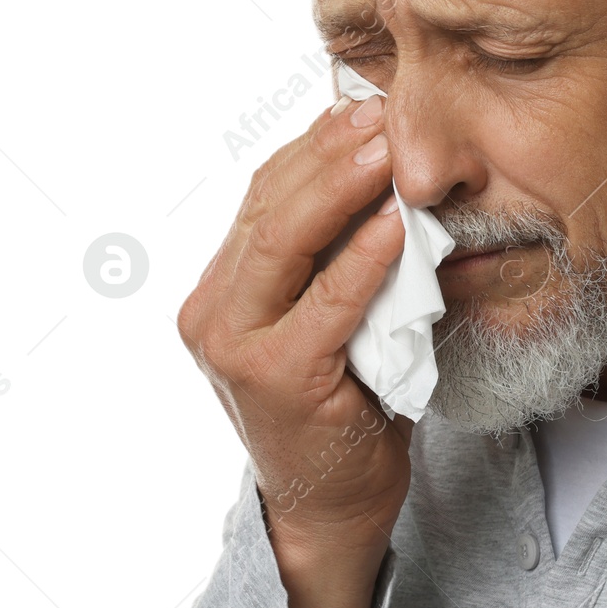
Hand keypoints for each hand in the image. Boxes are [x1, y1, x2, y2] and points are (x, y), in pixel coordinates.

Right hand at [176, 92, 409, 607]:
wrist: (333, 501)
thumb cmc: (344, 397)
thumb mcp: (331, 312)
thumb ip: (335, 254)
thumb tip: (382, 166)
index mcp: (221, 287)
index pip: (263, 196)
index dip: (312, 146)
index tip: (362, 105)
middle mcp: (214, 311)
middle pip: (269, 208)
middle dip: (327, 153)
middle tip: (379, 113)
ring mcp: (237, 346)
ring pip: (284, 244)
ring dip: (339, 189)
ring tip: (386, 148)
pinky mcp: (278, 379)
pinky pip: (325, 304)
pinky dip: (360, 261)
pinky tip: (392, 226)